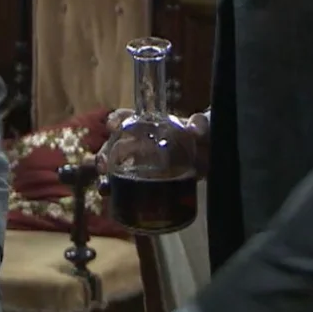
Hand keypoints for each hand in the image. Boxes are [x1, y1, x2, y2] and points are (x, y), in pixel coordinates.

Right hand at [95, 109, 209, 180]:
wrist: (210, 157)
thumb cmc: (202, 134)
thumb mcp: (204, 127)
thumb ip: (201, 125)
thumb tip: (194, 130)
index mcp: (151, 125)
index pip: (129, 117)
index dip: (118, 119)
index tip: (112, 126)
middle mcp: (140, 141)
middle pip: (115, 143)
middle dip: (105, 152)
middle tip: (103, 164)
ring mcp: (141, 162)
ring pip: (114, 164)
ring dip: (105, 173)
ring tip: (104, 185)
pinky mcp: (144, 180)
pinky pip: (123, 183)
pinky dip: (112, 188)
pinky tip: (107, 194)